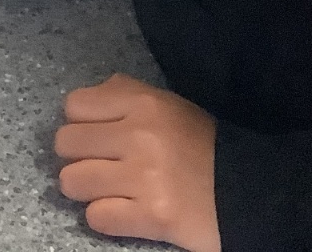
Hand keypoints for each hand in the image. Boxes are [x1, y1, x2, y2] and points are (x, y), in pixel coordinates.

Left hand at [55, 74, 220, 251]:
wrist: (247, 189)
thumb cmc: (200, 145)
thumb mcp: (167, 105)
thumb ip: (125, 95)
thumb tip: (81, 104)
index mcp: (145, 102)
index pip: (74, 105)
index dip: (82, 123)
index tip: (98, 135)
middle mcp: (140, 135)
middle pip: (65, 143)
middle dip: (78, 157)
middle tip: (101, 165)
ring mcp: (144, 177)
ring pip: (72, 181)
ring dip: (87, 190)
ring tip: (110, 189)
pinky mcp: (151, 216)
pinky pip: (95, 217)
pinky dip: (105, 217)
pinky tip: (125, 210)